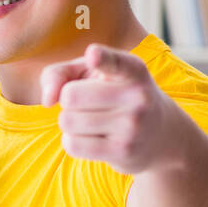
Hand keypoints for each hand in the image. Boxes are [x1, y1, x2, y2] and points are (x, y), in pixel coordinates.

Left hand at [39, 43, 172, 174]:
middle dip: (68, 100)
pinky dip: (72, 140)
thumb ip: (60, 73)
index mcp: (133, 70)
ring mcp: (132, 126)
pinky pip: (72, 145)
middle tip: (87, 103)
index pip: (116, 62)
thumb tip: (47, 100)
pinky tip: (90, 138)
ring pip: (68, 121)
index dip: (101, 58)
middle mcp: (138, 96)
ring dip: (69, 122)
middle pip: (70, 96)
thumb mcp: (92, 74)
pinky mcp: (123, 152)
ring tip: (90, 121)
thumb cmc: (114, 95)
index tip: (92, 54)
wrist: (160, 135)